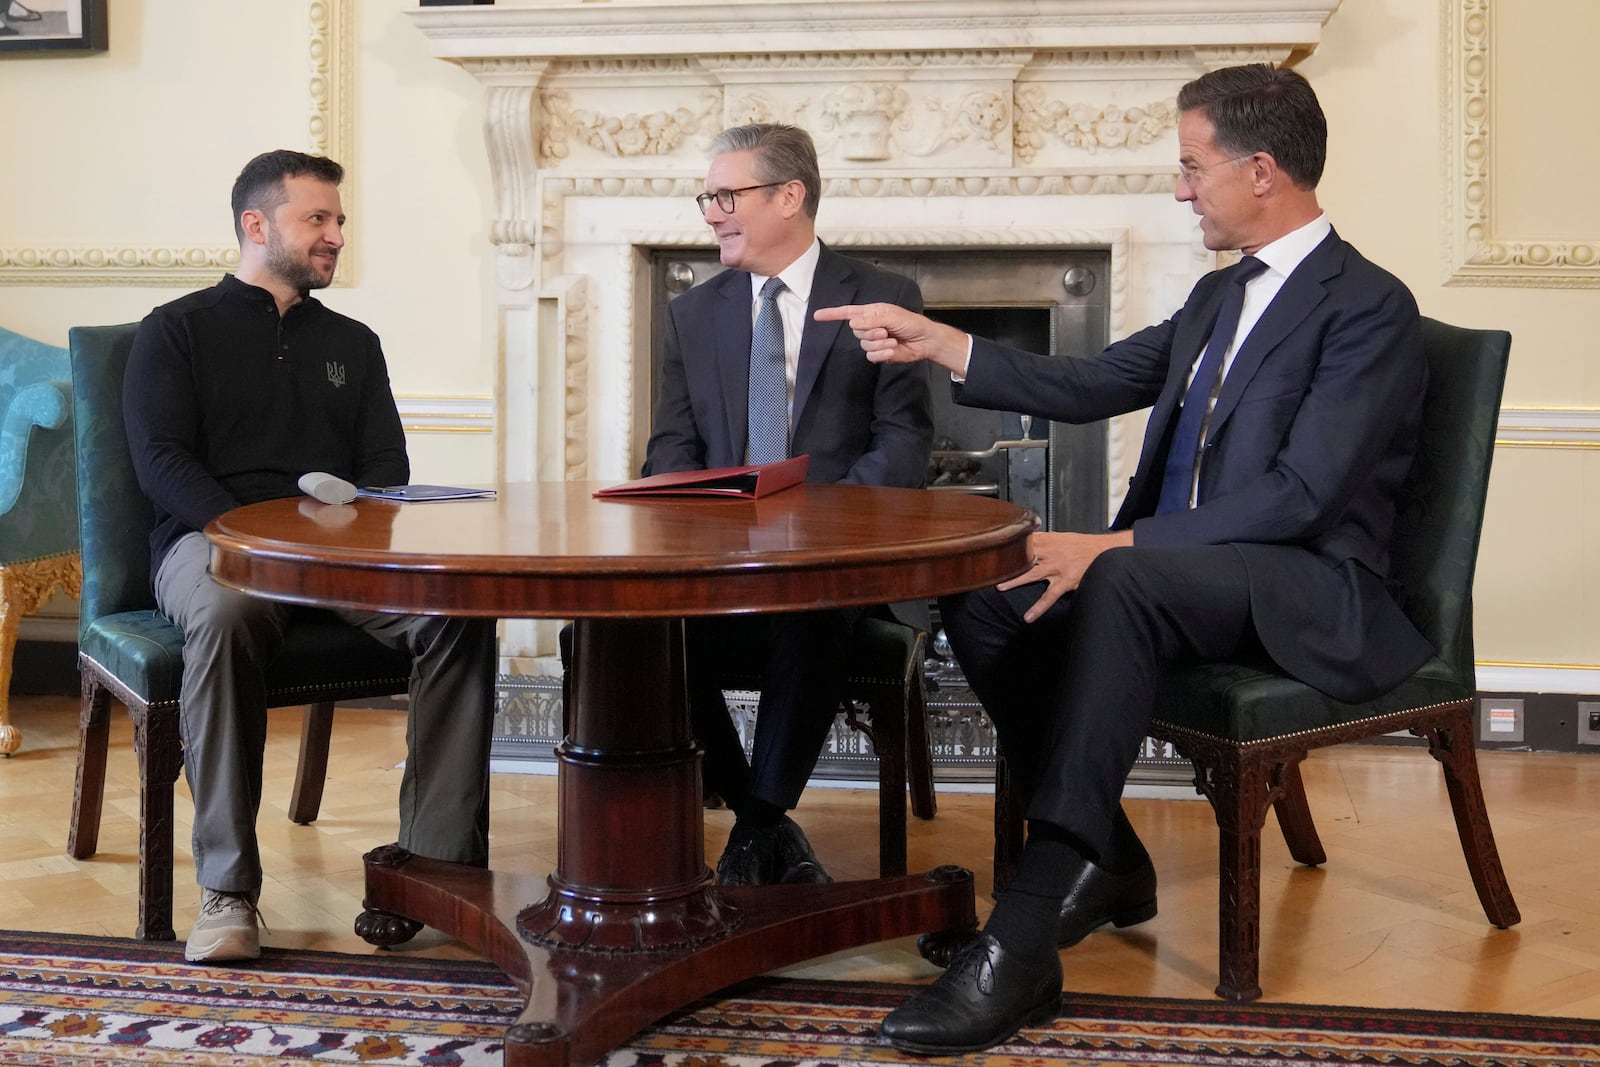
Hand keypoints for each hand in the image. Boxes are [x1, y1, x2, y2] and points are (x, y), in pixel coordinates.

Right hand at [814, 303, 969, 374]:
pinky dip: (882, 353)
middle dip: (870, 332)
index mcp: (870, 313)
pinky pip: (871, 355)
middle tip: (885, 331)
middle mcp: (869, 326)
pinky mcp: (879, 354)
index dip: (832, 314)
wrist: (924, 341)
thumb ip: (871, 318)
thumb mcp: (891, 315)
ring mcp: (873, 341)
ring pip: (863, 344)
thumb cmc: (909, 323)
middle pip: (856, 330)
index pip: (847, 313)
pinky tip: (893, 349)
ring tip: (891, 340)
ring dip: (878, 343)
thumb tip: (852, 321)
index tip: (817, 315)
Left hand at [998, 529, 1134, 621]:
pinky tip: (1029, 617)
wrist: (1106, 551)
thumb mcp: (1063, 537)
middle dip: (1007, 561)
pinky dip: (1039, 607)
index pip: (1024, 541)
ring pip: (1032, 574)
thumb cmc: (1083, 546)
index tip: (991, 546)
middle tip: (988, 566)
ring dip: (1016, 580)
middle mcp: (1051, 552)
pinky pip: (1050, 596)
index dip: (1007, 543)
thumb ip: (1044, 539)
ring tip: (1000, 587)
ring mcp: (1057, 567)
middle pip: (1024, 556)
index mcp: (1049, 540)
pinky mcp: (1066, 581)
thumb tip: (1027, 538)